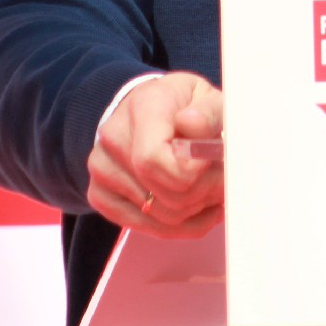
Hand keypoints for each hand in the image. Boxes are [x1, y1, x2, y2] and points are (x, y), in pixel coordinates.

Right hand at [87, 72, 224, 238]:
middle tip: (224, 181)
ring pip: (158, 214)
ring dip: (195, 209)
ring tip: (213, 190)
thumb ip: (209, 112)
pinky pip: (146, 227)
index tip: (216, 165)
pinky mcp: (101, 195)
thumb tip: (193, 124)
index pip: (154, 159)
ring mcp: (102, 169)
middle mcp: (113, 137)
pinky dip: (180, 225)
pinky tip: (198, 207)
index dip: (191, 173)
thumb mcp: (209, 98)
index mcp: (142, 106)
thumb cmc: (186, 106)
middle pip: (161, 192)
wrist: (150, 110)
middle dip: (203, 192)